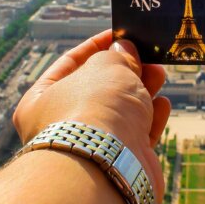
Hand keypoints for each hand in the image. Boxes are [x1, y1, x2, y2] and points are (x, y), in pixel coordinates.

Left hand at [13, 30, 169, 200]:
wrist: (106, 168)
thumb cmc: (94, 110)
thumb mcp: (108, 66)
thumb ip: (118, 55)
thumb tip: (125, 50)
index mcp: (40, 100)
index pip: (69, 64)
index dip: (97, 47)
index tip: (120, 35)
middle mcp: (61, 126)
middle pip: (97, 90)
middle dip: (125, 70)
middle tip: (146, 54)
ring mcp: (90, 148)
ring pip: (119, 113)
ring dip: (141, 92)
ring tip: (160, 72)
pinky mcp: (117, 165)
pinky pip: (135, 137)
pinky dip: (150, 120)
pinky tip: (163, 104)